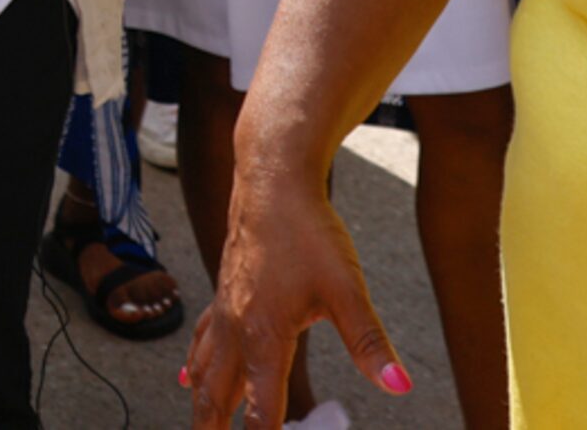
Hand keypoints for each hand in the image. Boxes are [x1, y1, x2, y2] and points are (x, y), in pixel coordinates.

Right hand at [184, 170, 409, 426]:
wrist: (272, 181)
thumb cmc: (309, 231)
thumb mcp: (348, 290)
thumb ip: (370, 343)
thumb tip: (399, 385)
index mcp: (265, 337)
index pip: (261, 410)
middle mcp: (236, 330)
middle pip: (217, 398)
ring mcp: (224, 312)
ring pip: (203, 373)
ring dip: (201, 407)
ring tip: (201, 428)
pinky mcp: (223, 294)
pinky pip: (201, 342)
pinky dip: (194, 367)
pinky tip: (187, 378)